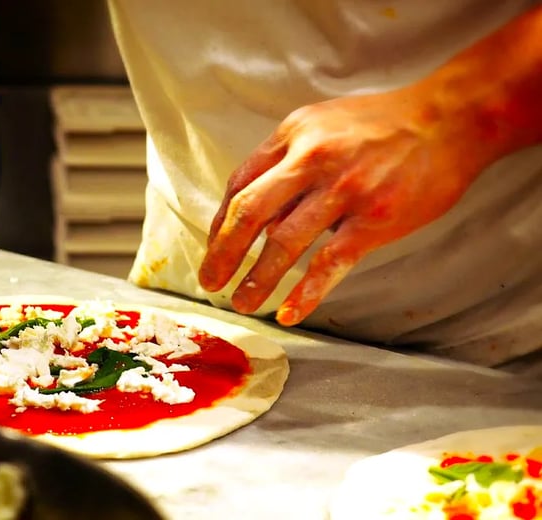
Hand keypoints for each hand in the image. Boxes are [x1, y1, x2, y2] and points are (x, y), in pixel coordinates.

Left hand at [198, 88, 487, 325]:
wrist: (449, 119)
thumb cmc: (382, 124)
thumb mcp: (323, 122)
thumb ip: (287, 160)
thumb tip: (259, 212)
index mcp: (294, 135)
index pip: (240, 184)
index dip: (220, 223)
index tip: (213, 249)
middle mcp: (313, 159)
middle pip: (250, 213)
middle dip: (223, 253)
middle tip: (210, 281)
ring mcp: (345, 190)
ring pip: (284, 242)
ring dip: (257, 278)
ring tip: (243, 302)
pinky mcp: (375, 219)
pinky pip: (330, 262)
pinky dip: (306, 293)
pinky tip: (289, 312)